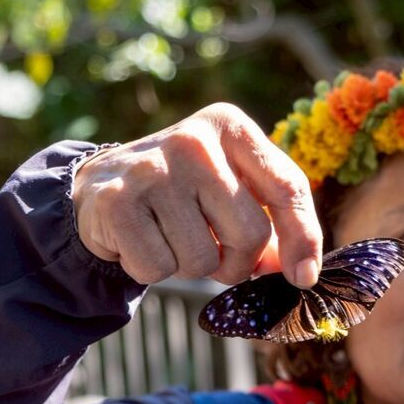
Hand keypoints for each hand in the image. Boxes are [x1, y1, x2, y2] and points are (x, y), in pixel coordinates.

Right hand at [72, 103, 322, 286]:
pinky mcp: (117, 202)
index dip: (303, 238)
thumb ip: (270, 221)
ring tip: (168, 236)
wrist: (100, 185)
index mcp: (231, 127)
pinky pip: (159, 268)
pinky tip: (141, 239)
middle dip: (237, 263)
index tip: (303, 277)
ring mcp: (152, 169)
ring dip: (189, 267)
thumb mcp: (229, 187)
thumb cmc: (183, 193)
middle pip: (251, 235)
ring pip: (203, 260)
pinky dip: (152, 269)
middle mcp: (194, 140)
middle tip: (213, 252)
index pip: (287, 187)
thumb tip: (300, 272)